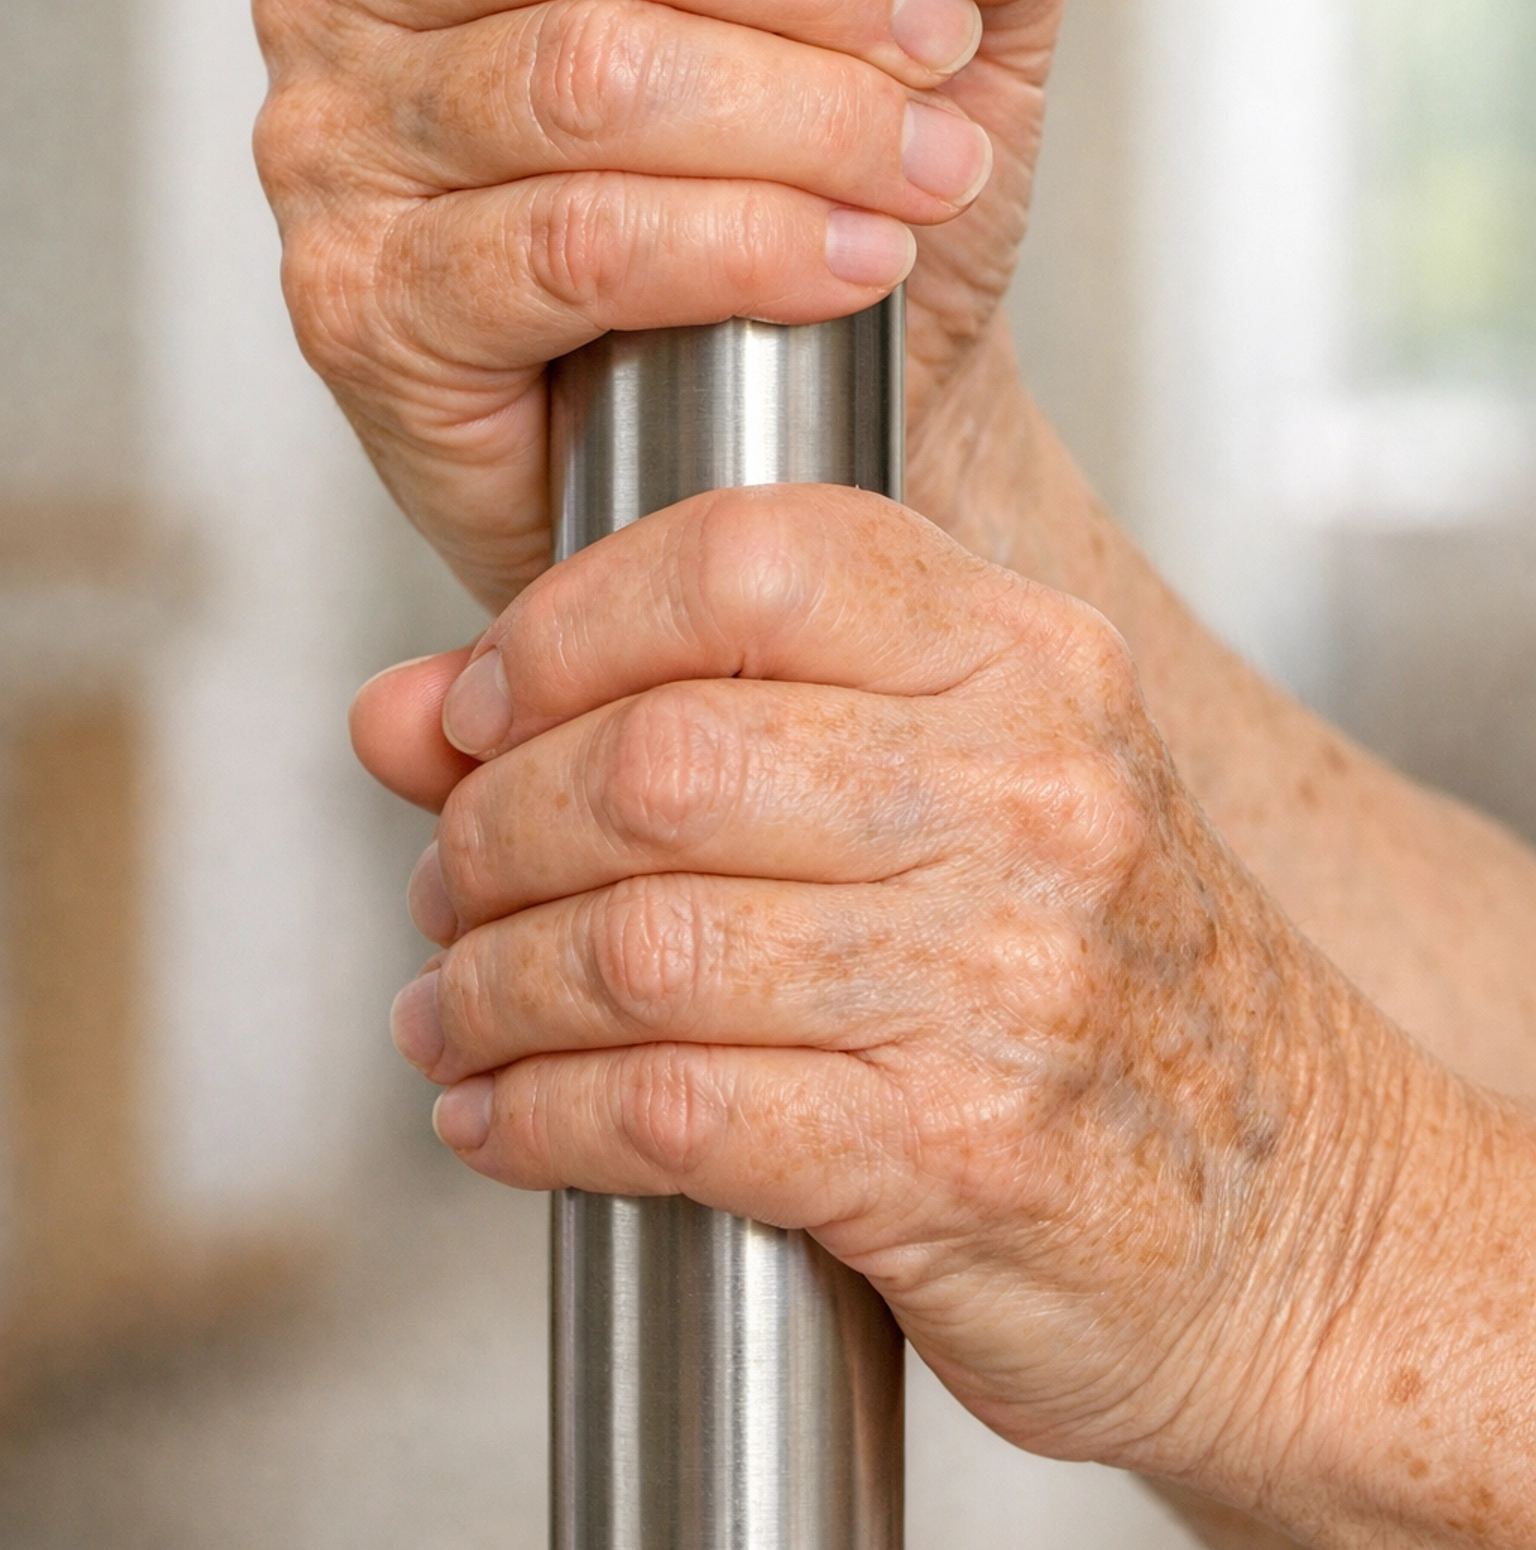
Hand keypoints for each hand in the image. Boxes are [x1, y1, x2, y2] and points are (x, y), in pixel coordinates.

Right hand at [253, 0, 1091, 607]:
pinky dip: (743, 247)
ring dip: (802, 119)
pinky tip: (841, 262)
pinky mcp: (367, 306)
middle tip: (933, 42)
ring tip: (920, 169)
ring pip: (587, 75)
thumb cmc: (829, 180)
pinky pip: (570, 245)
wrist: (802, 419)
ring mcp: (339, 142)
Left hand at [350, 486, 1464, 1525]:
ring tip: (453, 999)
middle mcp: (1028, 796)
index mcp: (1027, 662)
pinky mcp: (956, 1157)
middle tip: (450, 871)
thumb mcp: (953, 790)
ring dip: (494, 981)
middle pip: (664, 759)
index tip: (487, 697)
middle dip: (496, 823)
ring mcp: (1001, 979)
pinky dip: (539, 1117)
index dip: (570, 620)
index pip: (754, 557)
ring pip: (644, 942)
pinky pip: (675, 1114)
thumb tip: (408, 711)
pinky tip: (498, 1114)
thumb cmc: (1097, 979)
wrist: (1296, 1218)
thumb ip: (691, 709)